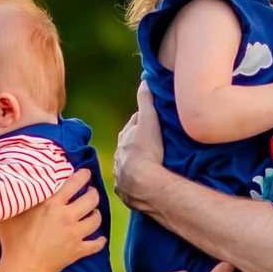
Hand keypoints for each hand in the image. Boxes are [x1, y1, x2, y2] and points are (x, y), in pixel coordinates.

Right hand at [0, 176, 104, 271]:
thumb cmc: (14, 240)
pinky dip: (100, 241)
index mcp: (53, 204)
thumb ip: (17, 198)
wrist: (23, 268)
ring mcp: (75, 234)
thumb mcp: (11, 213)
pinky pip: (96, 244)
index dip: (83, 175)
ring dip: (96, 214)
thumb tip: (13, 184)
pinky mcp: (78, 250)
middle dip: (93, 193)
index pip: (75, 183)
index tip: (85, 173)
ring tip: (93, 212)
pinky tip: (100, 238)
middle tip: (90, 191)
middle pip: (91, 199)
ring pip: (96, 219)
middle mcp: (67, 217)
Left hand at [111, 86, 167, 213]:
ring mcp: (121, 173)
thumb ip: (146, 101)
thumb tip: (144, 81)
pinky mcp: (125, 191)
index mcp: (125, 137)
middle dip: (138, 143)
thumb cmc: (146, 149)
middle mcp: (119, 154)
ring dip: (137, 163)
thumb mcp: (148, 121)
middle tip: (153, 143)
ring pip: (129, 164)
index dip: (144, 122)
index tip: (153, 122)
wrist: (142, 183)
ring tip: (150, 164)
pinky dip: (137, 181)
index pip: (134, 125)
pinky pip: (130, 183)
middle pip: (130, 145)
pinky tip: (144, 183)